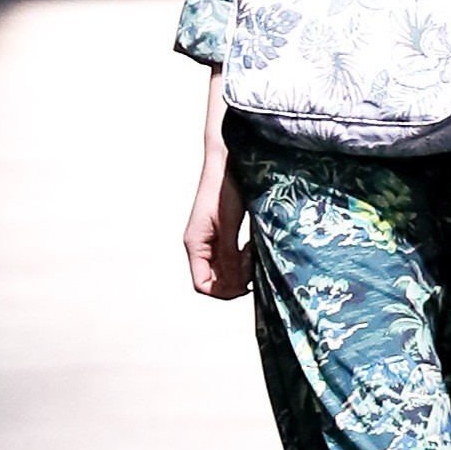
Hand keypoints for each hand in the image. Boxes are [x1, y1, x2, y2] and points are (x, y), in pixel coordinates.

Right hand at [184, 83, 250, 300]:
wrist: (228, 158)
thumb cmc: (226, 187)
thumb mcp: (230, 224)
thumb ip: (229, 256)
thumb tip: (236, 285)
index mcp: (195, 244)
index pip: (202, 285)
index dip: (224, 291)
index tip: (247, 285)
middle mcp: (200, 244)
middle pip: (214, 280)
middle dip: (236, 279)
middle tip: (255, 265)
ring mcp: (211, 238)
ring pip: (224, 269)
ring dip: (241, 268)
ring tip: (255, 253)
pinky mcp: (222, 230)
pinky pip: (230, 255)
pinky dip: (243, 256)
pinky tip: (254, 245)